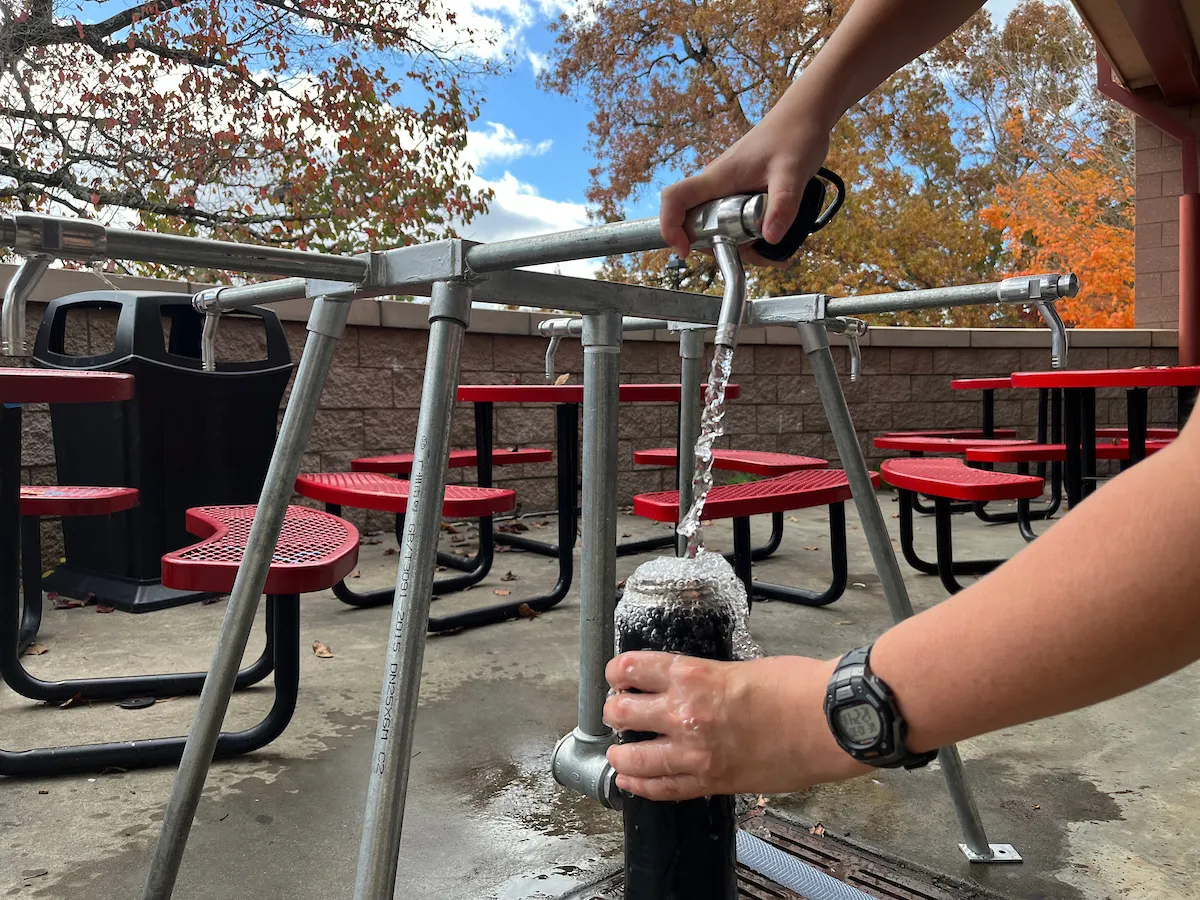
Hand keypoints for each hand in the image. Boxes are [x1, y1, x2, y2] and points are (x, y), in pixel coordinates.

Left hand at [604, 651, 867, 800]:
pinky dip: (642, 786)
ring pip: (634, 758)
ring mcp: (697, 752)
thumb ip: (707, 679)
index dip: (617, 673)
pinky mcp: (714, 781)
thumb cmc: (798, 687)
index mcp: (692, 675)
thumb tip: (690, 687)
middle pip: (622, 713)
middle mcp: (686, 713)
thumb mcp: (740, 667)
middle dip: (615, 712)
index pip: (631, 669)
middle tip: (617, 712)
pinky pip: (664, 789)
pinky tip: (633, 782)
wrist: (830, 720)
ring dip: (620, 755)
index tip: (616, 676)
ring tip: (619, 753)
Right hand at [659, 106, 832, 260]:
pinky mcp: (740, 191)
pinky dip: (748, 234)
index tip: (685, 250)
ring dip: (736, 243)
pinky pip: (732, 218)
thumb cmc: (796, 135)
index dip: (669, 227)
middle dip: (714, 245)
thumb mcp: (792, 174)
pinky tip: (772, 237)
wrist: (805, 115)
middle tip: (750, 253)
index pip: (675, 200)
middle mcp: (717, 184)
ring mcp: (727, 188)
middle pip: (693, 222)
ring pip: (715, 224)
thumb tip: (770, 239)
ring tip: (770, 251)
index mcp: (719, 178)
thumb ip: (782, 205)